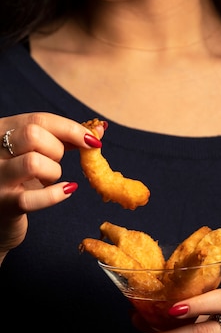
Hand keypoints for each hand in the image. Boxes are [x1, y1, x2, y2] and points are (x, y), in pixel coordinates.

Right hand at [0, 112, 102, 259]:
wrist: (0, 213)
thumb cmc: (22, 178)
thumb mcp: (35, 151)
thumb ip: (63, 138)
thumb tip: (98, 129)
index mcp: (1, 130)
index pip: (39, 119)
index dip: (71, 129)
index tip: (92, 140)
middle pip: (33, 135)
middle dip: (57, 150)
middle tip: (55, 162)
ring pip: (33, 163)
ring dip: (53, 171)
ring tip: (49, 178)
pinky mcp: (5, 204)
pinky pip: (34, 198)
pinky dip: (56, 194)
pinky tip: (65, 191)